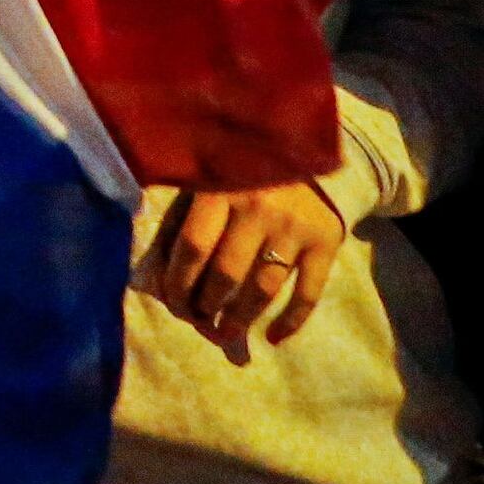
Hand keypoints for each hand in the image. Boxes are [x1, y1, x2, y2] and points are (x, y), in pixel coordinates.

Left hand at [142, 181, 346, 360]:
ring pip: (262, 289)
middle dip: (206, 306)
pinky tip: (274, 338)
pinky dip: (291, 321)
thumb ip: (178, 225)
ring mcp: (295, 224)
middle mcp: (260, 207)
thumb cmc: (235, 171)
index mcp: (220, 188)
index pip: (193, 249)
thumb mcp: (200, 183)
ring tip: (225, 333)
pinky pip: (308, 292)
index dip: (178, 285)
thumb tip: (155, 282)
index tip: (174, 304)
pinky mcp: (327, 238)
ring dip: (240, 319)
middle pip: (226, 275)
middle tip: (198, 320)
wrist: (300, 146)